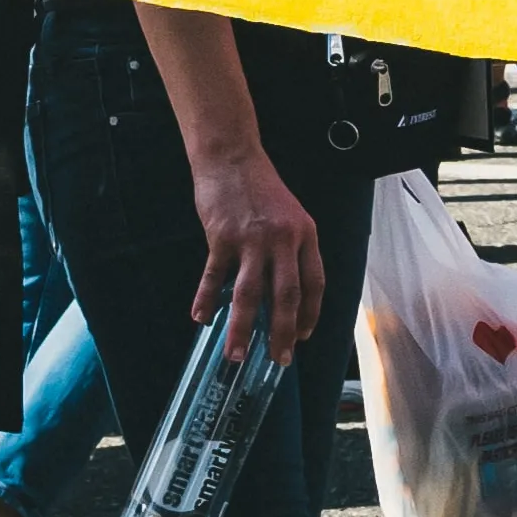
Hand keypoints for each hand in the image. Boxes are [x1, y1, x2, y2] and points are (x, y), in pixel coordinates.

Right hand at [190, 146, 324, 358]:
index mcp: (306, 234)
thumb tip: (283, 295)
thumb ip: (290, 251)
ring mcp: (252, 239)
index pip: (315, 283)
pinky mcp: (222, 237)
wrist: (232, 157)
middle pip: (287, 296)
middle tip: (278, 359)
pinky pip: (214, 277)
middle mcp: (283, 240)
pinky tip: (201, 318)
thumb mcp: (291, 216)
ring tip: (236, 355)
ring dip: (243, 329)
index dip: (310, 314)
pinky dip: (207, 300)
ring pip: (250, 294)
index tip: (303, 337)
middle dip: (283, 333)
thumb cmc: (261, 188)